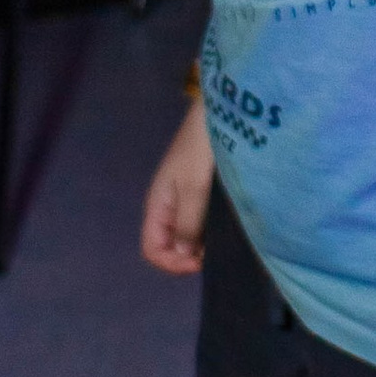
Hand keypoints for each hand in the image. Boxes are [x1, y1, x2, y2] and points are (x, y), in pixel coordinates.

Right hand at [141, 98, 214, 274]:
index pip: (152, 248)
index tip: (199, 261)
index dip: (171, 262)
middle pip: (167, 245)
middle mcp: (167, 205)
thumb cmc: (201, 149)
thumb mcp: (194, 189)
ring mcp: (182, 197)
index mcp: (158, 205)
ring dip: (198, 245)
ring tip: (221, 243)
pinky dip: (206, 231)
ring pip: (183, 234)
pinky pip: (196, 220)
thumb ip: (186, 224)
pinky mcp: (198, 190)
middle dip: (186, 256)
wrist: (218, 113)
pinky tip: (223, 228)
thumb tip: (180, 255)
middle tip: (213, 254)